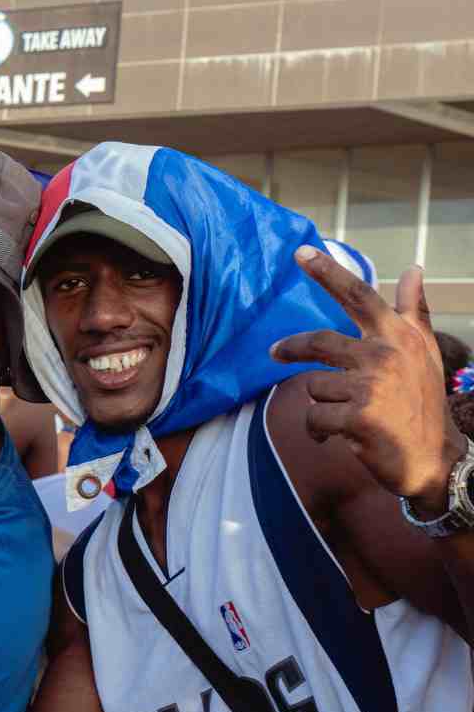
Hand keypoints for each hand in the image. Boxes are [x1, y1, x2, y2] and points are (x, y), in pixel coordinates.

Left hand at [271, 247, 463, 511]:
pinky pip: (315, 418)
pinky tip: (340, 437)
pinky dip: (320, 430)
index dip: (329, 272)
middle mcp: (385, 355)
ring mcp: (371, 386)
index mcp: (399, 336)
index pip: (359, 296)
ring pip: (315, 387)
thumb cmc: (424, 403)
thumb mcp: (425, 352)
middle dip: (291, 348)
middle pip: (318, 342)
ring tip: (350, 417)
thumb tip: (412, 269)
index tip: (301, 252)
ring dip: (324, 404)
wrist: (437, 459)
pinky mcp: (357, 417)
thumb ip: (413, 311)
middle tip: (274, 352)